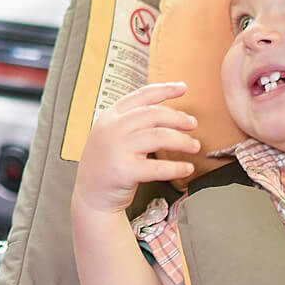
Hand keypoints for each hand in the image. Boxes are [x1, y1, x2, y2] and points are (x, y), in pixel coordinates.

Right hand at [72, 81, 200, 215]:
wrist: (90, 196)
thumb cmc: (105, 166)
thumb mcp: (110, 135)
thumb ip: (130, 122)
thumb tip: (166, 114)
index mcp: (110, 117)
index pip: (141, 96)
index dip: (164, 89)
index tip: (183, 88)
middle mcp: (112, 129)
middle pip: (154, 114)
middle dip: (178, 118)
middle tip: (193, 124)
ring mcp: (117, 149)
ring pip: (159, 136)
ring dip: (182, 140)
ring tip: (194, 145)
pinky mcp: (124, 171)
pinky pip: (158, 167)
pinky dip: (176, 167)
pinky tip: (187, 168)